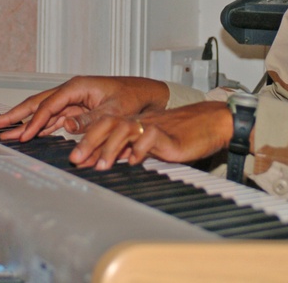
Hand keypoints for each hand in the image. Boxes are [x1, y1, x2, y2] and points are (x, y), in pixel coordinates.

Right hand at [0, 76, 168, 141]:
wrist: (146, 95)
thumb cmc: (131, 99)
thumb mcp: (113, 111)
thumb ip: (90, 119)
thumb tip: (67, 126)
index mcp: (78, 86)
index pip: (50, 105)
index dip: (35, 121)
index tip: (23, 134)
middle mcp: (71, 91)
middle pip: (38, 103)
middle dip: (16, 114)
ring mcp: (72, 100)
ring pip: (42, 111)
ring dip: (24, 122)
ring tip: (3, 131)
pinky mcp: (76, 110)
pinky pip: (52, 119)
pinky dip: (39, 126)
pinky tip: (26, 134)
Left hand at [69, 101, 233, 169]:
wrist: (213, 124)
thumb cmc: (185, 136)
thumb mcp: (151, 146)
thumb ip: (130, 151)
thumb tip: (107, 163)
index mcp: (134, 124)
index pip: (105, 127)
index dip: (87, 142)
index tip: (74, 160)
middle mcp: (140, 122)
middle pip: (108, 122)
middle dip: (89, 141)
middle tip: (76, 160)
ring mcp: (154, 126)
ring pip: (125, 127)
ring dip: (110, 147)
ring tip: (101, 165)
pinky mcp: (169, 134)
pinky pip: (150, 136)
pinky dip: (140, 148)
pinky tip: (134, 161)